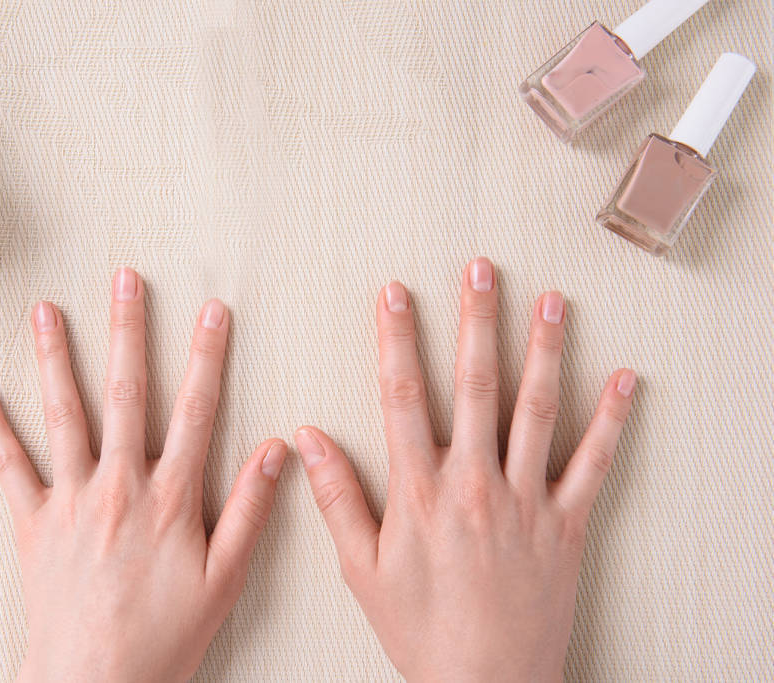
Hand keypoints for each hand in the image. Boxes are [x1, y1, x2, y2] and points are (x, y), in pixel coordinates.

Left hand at [0, 267, 286, 681]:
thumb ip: (251, 510)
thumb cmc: (164, 637)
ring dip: (55, 358)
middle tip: (125, 279)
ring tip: (46, 310)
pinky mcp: (34, 522)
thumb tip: (275, 449)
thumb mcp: (225, 579)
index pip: (196, 410)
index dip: (207, 356)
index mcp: (171, 497)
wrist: (94, 682)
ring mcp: (72, 499)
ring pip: (63, 415)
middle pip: (125, 394)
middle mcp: (119, 485)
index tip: (212, 311)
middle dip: (127, 331)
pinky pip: (9, 466)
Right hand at [296, 257, 635, 681]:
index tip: (395, 294)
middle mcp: (473, 482)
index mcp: (420, 490)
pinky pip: (594, 464)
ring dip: (544, 350)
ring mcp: (524, 499)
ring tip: (550, 300)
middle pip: (476, 385)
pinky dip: (612, 420)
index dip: (396, 339)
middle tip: (481, 268)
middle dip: (477, 320)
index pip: (402, 396)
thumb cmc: (422, 630)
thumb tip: (307, 438)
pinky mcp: (566, 523)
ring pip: (536, 410)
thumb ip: (335, 497)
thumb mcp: (362, 568)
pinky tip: (624, 379)